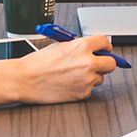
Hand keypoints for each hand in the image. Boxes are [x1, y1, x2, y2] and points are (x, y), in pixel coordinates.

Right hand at [0, 34, 116, 106]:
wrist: (24, 80)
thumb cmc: (37, 63)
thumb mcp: (60, 46)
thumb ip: (78, 47)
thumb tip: (91, 50)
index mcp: (81, 46)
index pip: (105, 42)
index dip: (105, 46)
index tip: (104, 50)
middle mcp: (88, 62)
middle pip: (111, 63)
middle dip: (105, 63)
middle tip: (96, 64)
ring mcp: (86, 79)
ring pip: (100, 78)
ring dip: (91, 77)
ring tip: (73, 75)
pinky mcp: (83, 94)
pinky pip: (90, 90)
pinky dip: (82, 88)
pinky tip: (68, 84)